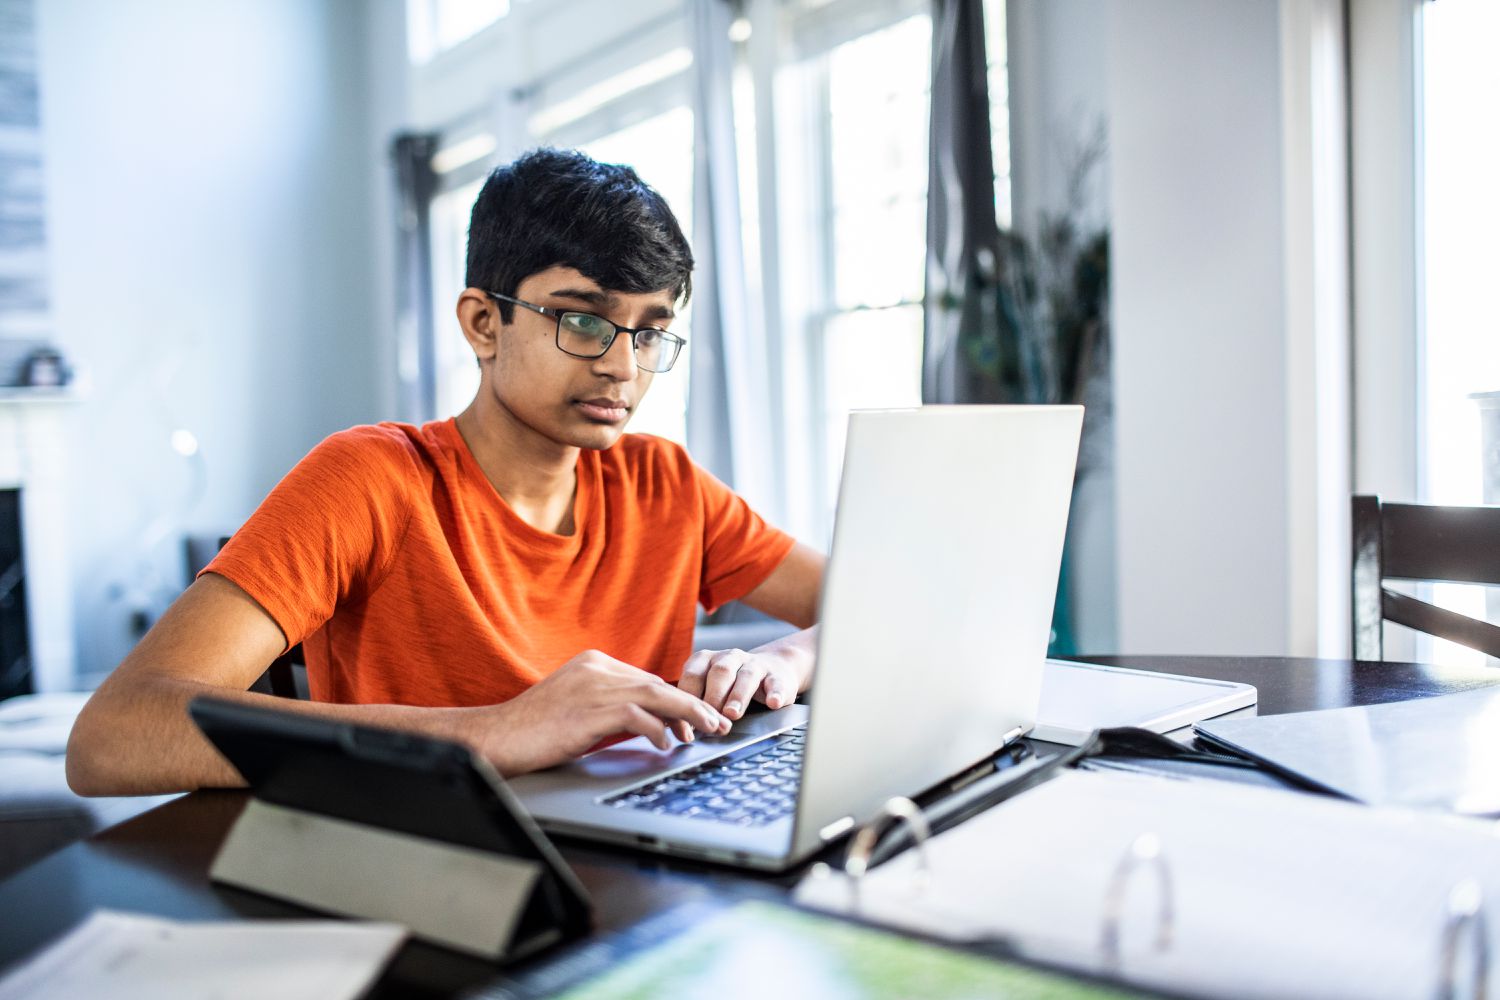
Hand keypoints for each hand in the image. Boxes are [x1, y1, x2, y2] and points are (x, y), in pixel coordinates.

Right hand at [466, 650, 730, 774]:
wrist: (498, 737)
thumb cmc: (534, 730)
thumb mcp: (578, 708)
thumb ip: (610, 707)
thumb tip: (650, 723)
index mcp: (594, 662)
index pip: (646, 678)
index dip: (675, 699)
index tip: (694, 717)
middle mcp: (598, 667)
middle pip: (657, 683)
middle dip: (690, 705)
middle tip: (714, 723)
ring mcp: (595, 686)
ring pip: (657, 695)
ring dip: (688, 714)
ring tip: (708, 730)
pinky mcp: (592, 709)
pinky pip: (639, 716)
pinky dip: (658, 730)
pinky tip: (666, 745)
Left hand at [677, 644, 813, 721]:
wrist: (773, 670)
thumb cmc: (730, 685)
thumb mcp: (708, 688)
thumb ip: (694, 703)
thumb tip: (674, 729)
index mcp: (706, 660)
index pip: (693, 675)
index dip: (688, 699)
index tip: (684, 724)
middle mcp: (729, 657)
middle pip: (719, 672)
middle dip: (712, 696)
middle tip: (708, 720)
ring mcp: (754, 664)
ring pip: (746, 676)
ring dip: (738, 696)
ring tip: (732, 714)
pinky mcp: (776, 675)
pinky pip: (776, 682)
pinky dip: (774, 693)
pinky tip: (773, 703)